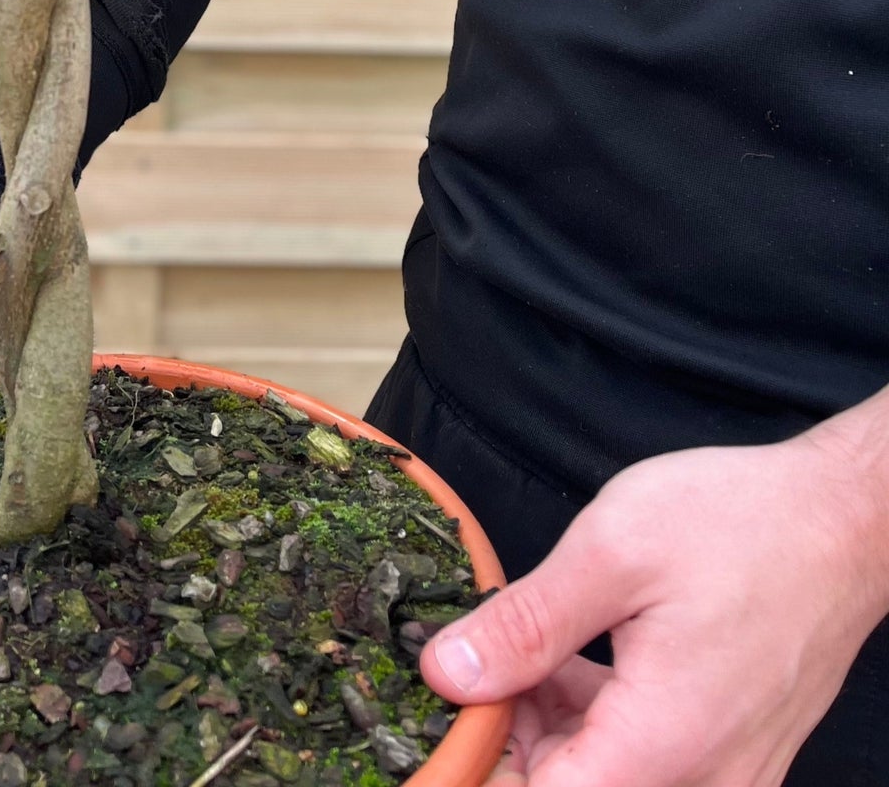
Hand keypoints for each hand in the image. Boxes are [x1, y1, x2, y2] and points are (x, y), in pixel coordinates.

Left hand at [421, 430, 888, 786]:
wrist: (844, 520)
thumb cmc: (739, 525)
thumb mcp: (609, 556)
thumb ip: (524, 626)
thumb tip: (446, 674)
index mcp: (663, 747)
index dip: (476, 764)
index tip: (437, 715)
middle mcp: (703, 782)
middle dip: (508, 740)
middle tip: (471, 661)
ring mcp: (725, 774)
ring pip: (603, 779)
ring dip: (546, 728)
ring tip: (518, 646)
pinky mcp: (731, 752)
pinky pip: (643, 763)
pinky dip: (591, 719)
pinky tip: (569, 657)